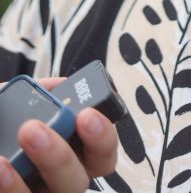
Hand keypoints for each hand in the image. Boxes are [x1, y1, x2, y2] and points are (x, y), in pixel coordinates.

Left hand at [0, 78, 117, 192]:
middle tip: (32, 131)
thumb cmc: (1, 123)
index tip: (86, 115)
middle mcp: (56, 182)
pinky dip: (6, 189)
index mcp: (69, 152)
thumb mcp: (12, 100)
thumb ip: (35, 93)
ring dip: (22, 184)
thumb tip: (54, 86)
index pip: (102, 152)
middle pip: (77, 182)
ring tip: (2, 163)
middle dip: (58, 157)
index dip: (102, 137)